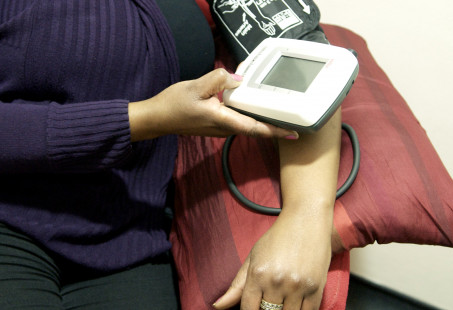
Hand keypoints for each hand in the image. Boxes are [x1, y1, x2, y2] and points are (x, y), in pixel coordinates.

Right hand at [128, 68, 297, 140]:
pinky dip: (250, 113)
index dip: (276, 131)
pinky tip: (254, 103)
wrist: (157, 118)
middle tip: (295, 119)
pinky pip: (239, 120)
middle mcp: (225, 128)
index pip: (255, 128)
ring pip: (248, 124)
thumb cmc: (173, 105)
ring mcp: (221, 128)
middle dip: (275, 126)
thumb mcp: (195, 87)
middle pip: (256, 128)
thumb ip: (217, 80)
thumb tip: (238, 79)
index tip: (294, 133)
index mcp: (223, 120)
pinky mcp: (217, 123)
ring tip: (281, 111)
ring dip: (263, 120)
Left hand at [213, 207, 332, 309]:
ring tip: (281, 302)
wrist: (306, 220)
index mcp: (258, 274)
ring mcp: (298, 286)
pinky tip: (294, 305)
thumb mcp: (253, 258)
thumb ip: (237, 285)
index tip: (254, 308)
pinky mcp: (316, 288)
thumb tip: (217, 306)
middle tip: (269, 300)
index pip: (248, 309)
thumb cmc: (277, 238)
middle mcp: (277, 281)